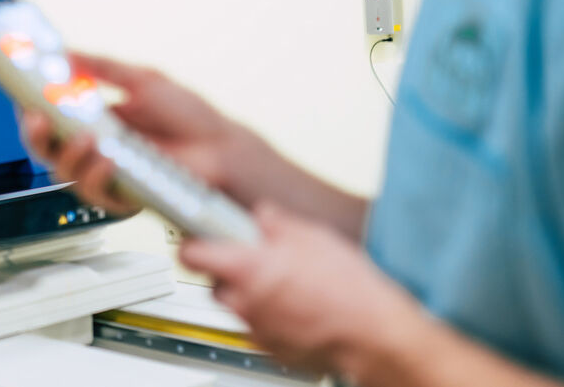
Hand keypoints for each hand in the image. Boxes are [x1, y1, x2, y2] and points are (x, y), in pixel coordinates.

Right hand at [21, 53, 240, 212]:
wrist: (220, 148)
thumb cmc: (189, 117)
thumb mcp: (142, 80)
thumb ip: (103, 66)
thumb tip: (67, 53)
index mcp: (93, 117)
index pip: (48, 115)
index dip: (29, 106)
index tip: (21, 92)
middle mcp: (93, 147)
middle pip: (45, 147)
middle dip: (33, 133)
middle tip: (38, 118)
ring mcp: (104, 173)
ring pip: (61, 172)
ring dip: (68, 154)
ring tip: (86, 137)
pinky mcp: (120, 196)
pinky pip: (93, 193)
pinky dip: (95, 175)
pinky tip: (108, 159)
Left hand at [180, 203, 424, 376]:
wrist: (374, 334)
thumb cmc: (348, 288)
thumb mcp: (313, 236)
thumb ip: (277, 224)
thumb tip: (263, 216)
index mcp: (246, 268)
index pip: (190, 255)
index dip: (192, 245)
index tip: (199, 239)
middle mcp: (243, 300)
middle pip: (213, 282)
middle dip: (228, 271)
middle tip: (255, 261)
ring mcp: (255, 328)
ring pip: (236, 306)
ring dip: (249, 294)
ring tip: (284, 285)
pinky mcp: (270, 348)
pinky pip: (258, 326)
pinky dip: (269, 316)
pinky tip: (296, 308)